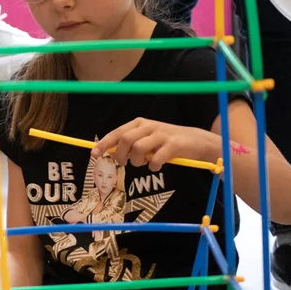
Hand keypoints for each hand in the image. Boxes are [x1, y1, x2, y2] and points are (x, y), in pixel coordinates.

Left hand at [92, 118, 218, 171]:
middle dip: (120, 155)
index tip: (94, 155)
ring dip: (137, 161)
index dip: (104, 144)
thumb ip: (130, 144)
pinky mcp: (174, 145)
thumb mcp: (146, 139)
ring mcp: (161, 135)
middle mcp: (149, 126)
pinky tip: (156, 166)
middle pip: (125, 140)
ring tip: (144, 164)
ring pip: (138, 149)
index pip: (117, 133)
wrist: (196, 140)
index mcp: (139, 123)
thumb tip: (108, 153)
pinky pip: (156, 159)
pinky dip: (152, 166)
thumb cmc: (166, 141)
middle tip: (124, 163)